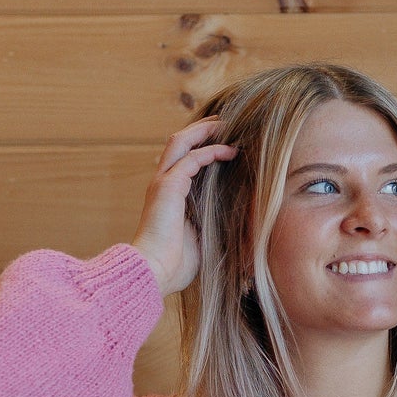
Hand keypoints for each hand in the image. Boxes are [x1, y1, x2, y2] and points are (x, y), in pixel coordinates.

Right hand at [130, 117, 236, 296]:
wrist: (153, 272)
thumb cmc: (176, 265)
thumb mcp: (203, 239)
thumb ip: (215, 225)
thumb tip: (243, 225)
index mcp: (168, 196)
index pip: (183, 160)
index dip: (202, 147)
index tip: (226, 142)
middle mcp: (162, 184)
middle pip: (179, 142)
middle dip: (202, 129)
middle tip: (226, 123)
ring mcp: (162, 183)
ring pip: (181, 142)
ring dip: (205, 131)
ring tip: (228, 126)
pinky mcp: (167, 186)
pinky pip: (192, 158)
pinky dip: (212, 151)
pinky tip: (230, 151)